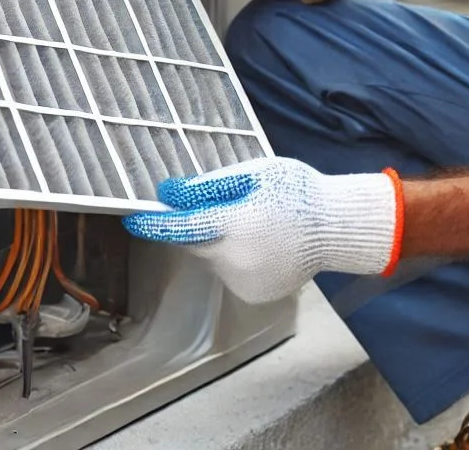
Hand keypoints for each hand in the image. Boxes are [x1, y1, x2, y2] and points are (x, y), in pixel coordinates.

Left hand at [122, 157, 403, 303]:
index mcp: (235, 225)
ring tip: (255, 223)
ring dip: (221, 241)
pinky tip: (263, 243)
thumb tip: (170, 193)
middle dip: (199, 224)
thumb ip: (210, 186)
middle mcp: (235, 259)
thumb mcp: (255, 173)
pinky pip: (231, 272)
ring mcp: (245, 281)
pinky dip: (238, 258)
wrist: (336, 227)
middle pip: (196, 242)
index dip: (153, 222)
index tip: (132, 217)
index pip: (181, 227)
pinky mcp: (254, 294)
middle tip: (226, 205)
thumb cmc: (296, 190)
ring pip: (214, 258)